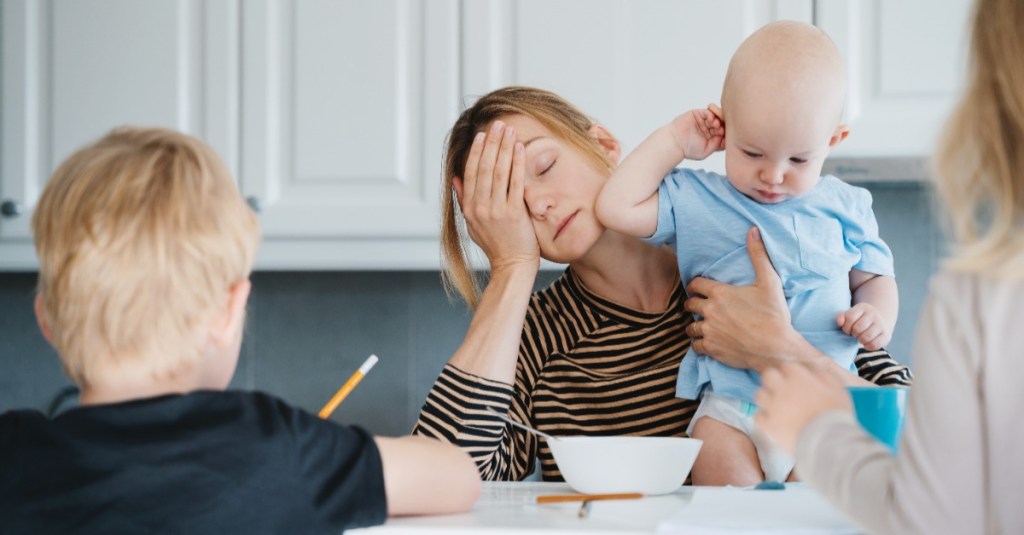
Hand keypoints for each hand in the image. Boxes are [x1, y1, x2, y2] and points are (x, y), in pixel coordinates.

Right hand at [453, 121, 539, 271]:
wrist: (512, 266)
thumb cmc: (495, 246)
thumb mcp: (473, 224)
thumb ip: (463, 200)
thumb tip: (455, 178)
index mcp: (469, 208)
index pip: (471, 173)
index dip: (477, 152)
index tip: (483, 135)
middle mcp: (480, 207)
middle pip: (484, 167)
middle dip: (492, 143)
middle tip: (498, 124)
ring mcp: (496, 210)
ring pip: (499, 171)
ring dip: (504, 148)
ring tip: (509, 130)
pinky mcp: (513, 213)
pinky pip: (515, 182)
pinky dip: (517, 163)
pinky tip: (520, 148)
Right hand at [668, 104, 724, 160]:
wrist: (674, 143)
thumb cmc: (688, 149)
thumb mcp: (706, 151)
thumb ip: (716, 145)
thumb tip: (724, 136)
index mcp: (712, 138)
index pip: (723, 133)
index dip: (726, 134)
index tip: (724, 136)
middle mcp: (708, 129)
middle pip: (721, 124)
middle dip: (723, 126)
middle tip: (720, 130)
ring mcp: (703, 121)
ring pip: (715, 117)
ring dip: (717, 120)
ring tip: (715, 125)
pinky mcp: (697, 114)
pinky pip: (707, 111)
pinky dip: (711, 114)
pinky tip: (710, 120)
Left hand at [684, 227, 795, 370]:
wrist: (776, 348)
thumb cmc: (773, 315)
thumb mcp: (769, 281)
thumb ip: (758, 255)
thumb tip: (753, 230)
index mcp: (720, 293)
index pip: (695, 284)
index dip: (696, 286)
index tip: (698, 289)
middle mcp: (710, 310)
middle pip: (689, 305)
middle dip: (693, 304)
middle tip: (698, 306)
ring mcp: (709, 330)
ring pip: (690, 326)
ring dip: (695, 325)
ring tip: (702, 325)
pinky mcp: (711, 348)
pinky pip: (695, 345)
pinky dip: (699, 343)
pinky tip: (706, 341)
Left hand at [754, 361, 852, 454]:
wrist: (829, 441)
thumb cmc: (837, 416)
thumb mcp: (838, 391)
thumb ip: (824, 378)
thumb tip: (815, 375)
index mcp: (799, 377)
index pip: (787, 367)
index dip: (792, 374)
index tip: (796, 381)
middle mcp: (782, 388)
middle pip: (768, 376)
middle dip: (775, 381)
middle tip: (783, 391)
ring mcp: (773, 406)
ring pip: (760, 395)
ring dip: (767, 399)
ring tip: (777, 407)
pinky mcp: (768, 424)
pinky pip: (758, 416)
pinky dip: (764, 419)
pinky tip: (773, 422)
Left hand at [837, 303, 891, 349]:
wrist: (875, 324)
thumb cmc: (857, 321)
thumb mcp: (848, 316)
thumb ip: (841, 317)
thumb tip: (839, 322)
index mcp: (863, 307)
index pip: (850, 318)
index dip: (846, 327)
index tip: (848, 329)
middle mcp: (874, 314)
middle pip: (857, 329)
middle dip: (853, 334)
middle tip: (855, 334)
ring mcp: (881, 324)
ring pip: (865, 337)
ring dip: (860, 340)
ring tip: (860, 337)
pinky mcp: (887, 335)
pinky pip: (874, 345)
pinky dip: (867, 346)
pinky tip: (866, 343)